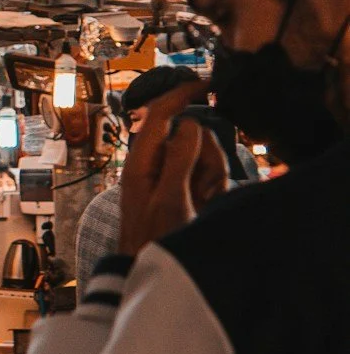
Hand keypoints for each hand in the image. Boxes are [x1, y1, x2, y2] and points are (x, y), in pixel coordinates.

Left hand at [120, 82, 222, 254]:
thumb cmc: (153, 239)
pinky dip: (212, 189)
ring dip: (211, 178)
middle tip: (198, 191)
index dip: (182, 94)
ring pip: (206, 156)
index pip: (160, 113)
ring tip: (197, 205)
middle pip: (194, 137)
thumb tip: (189, 122)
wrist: (150, 270)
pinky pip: (210, 176)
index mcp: (141, 159)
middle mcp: (155, 161)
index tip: (208, 82)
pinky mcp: (185, 187)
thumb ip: (179, 158)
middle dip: (206, 158)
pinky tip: (202, 208)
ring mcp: (172, 175)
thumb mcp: (168, 197)